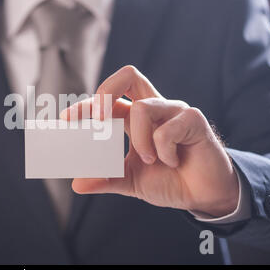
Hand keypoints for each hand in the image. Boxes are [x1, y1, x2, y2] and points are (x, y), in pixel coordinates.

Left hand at [60, 66, 238, 217]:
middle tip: (98, 120)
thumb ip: (106, 179)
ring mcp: (174, 111)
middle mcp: (154, 108)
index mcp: (136, 118)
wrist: (203, 194)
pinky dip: (163, 150)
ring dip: (139, 139)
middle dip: (106, 91)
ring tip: (148, 160)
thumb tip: (77, 184)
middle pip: (128, 75)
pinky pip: (167, 129)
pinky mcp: (193, 120)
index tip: (66, 119)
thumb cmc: (169, 179)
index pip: (108, 99)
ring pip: (143, 108)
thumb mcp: (131, 180)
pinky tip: (172, 161)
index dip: (85, 105)